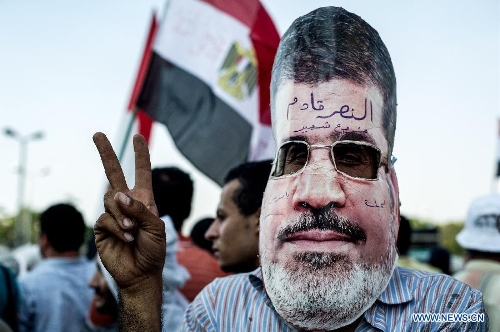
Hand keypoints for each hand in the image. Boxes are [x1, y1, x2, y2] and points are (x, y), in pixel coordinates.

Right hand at [92, 132, 165, 289]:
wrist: (141, 273)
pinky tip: (127, 238)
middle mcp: (127, 203)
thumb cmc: (154, 250)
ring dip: (123, 214)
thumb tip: (118, 194)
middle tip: (97, 133)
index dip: (141, 155)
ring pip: (110, 199)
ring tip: (133, 231)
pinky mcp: (102, 227)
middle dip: (106, 153)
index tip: (138, 137)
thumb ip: (139, 209)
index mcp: (144, 200)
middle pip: (113, 174)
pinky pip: (105, 218)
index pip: (141, 173)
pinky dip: (118, 227)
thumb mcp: (156, 227)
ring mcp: (113, 214)